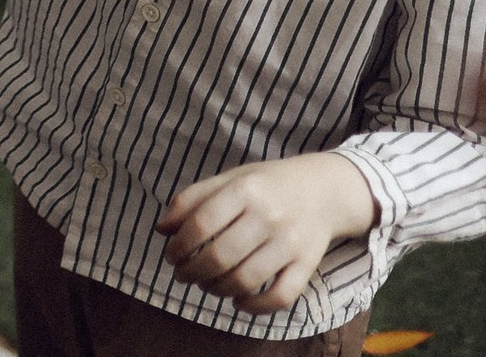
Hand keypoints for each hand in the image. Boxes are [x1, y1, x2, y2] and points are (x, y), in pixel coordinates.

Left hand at [155, 153, 376, 312]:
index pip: (201, 223)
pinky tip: (238, 302)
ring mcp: (290, 243)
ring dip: (216, 289)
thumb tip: (162, 229)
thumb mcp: (229, 179)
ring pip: (246, 279)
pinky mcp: (308, 265)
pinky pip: (281, 296)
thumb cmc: (266, 185)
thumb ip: (192, 199)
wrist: (323, 190)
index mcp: (245, 190)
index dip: (179, 245)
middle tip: (182, 275)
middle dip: (192, 271)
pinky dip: (255, 306)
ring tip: (205, 285)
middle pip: (221, 255)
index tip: (170, 255)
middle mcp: (269, 216)